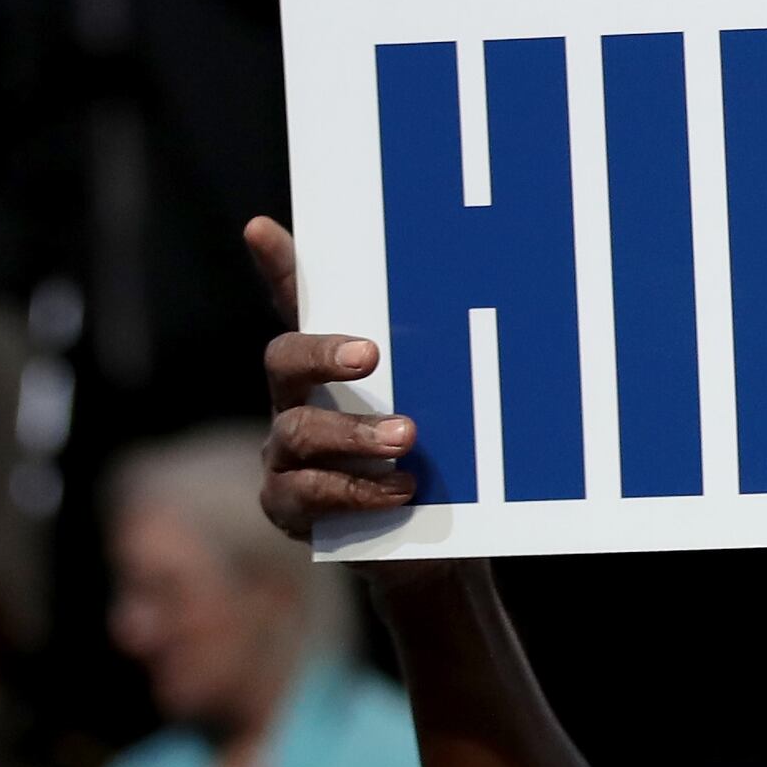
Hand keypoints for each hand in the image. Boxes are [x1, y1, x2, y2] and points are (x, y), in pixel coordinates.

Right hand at [243, 217, 431, 557]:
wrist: (428, 540)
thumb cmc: (435, 455)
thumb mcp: (444, 401)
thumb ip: (446, 359)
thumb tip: (505, 296)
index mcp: (330, 366)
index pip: (297, 305)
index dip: (278, 267)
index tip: (262, 226)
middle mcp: (295, 401)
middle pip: (284, 360)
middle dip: (324, 353)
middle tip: (372, 355)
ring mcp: (284, 454)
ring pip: (300, 431)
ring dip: (356, 434)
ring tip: (408, 440)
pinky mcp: (288, 506)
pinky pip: (307, 493)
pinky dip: (358, 491)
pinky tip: (401, 489)